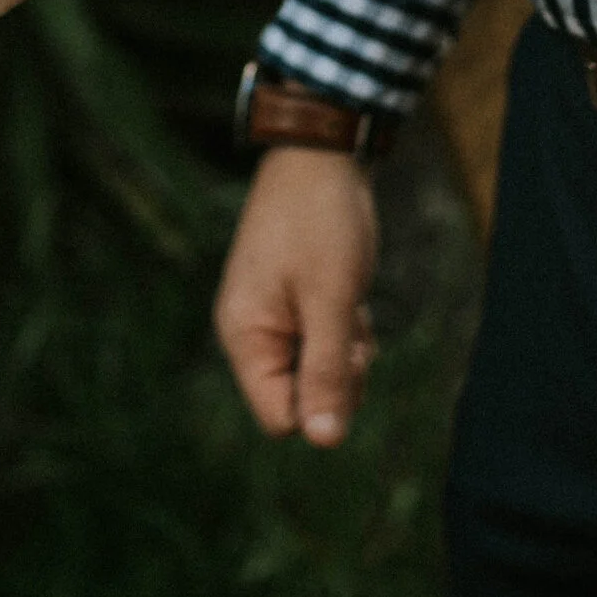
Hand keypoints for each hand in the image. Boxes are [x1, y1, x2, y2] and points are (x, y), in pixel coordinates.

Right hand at [214, 144, 378, 446]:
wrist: (323, 154)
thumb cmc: (322, 222)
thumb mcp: (330, 299)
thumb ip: (326, 370)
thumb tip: (324, 442)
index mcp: (245, 336)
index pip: (279, 418)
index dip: (319, 402)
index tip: (341, 355)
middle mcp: (251, 333)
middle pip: (301, 401)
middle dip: (337, 376)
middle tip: (351, 328)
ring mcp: (272, 318)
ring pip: (317, 375)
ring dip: (345, 352)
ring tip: (350, 304)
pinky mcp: (293, 305)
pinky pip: (323, 346)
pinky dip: (344, 331)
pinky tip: (351, 296)